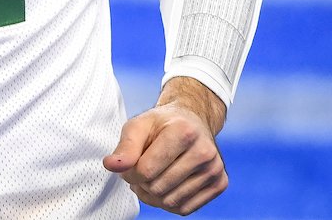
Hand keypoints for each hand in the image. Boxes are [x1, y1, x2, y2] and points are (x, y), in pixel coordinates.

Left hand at [103, 80, 227, 214]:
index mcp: (184, 131)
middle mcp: (205, 151)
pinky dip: (168, 203)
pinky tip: (165, 185)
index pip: (146, 171)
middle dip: (141, 184)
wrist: (191, 122)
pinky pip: (184, 209)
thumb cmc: (162, 124)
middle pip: (158, 188)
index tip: (129, 164)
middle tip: (140, 170)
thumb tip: (111, 165)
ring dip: (152, 195)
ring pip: (171, 201)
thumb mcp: (138, 126)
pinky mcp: (220, 184)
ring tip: (150, 178)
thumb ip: (125, 146)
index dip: (130, 172)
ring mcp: (215, 169)